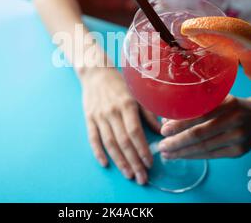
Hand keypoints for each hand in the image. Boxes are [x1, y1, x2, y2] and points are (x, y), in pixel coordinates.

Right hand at [81, 67, 160, 184]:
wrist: (95, 73)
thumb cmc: (120, 84)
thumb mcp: (137, 94)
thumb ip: (149, 113)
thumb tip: (161, 130)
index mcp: (127, 104)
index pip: (135, 132)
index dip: (142, 149)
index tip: (150, 163)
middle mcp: (112, 112)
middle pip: (124, 141)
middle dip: (134, 161)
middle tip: (142, 177)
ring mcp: (99, 116)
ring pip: (110, 143)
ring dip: (119, 161)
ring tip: (128, 174)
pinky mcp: (89, 119)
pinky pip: (93, 138)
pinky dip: (98, 152)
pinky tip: (106, 163)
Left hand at [158, 96, 250, 158]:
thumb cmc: (232, 106)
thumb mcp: (218, 98)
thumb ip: (196, 106)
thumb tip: (166, 119)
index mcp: (228, 102)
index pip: (199, 115)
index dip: (180, 124)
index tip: (163, 129)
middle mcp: (235, 119)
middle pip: (200, 134)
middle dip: (177, 141)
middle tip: (161, 145)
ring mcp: (239, 137)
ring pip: (204, 147)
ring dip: (182, 152)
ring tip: (167, 153)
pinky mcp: (239, 151)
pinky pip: (212, 156)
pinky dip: (194, 156)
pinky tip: (181, 156)